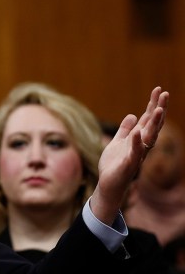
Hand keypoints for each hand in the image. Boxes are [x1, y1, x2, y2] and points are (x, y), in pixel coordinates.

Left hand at [92, 87, 167, 223]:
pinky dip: (136, 142)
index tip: (158, 90)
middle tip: (164, 94)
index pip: (148, 119)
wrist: (109, 184)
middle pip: (153, 125)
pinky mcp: (129, 164)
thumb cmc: (114, 164)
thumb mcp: (118, 142)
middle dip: (158, 109)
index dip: (153, 104)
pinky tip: (138, 132)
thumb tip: (133, 115)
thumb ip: (125, 130)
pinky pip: (134, 152)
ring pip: (149, 137)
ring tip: (158, 109)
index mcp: (138, 138)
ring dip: (153, 124)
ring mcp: (137, 154)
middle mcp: (141, 145)